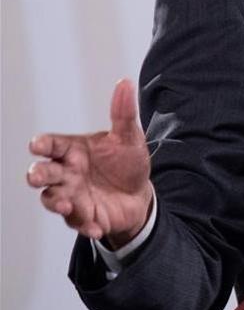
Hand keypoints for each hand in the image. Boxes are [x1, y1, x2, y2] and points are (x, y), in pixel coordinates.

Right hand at [27, 79, 153, 247]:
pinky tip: (96, 226)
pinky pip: (79, 222)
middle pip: (44, 173)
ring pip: (53, 199)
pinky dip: (85, 225)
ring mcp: (72, 195)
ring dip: (56, 202)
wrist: (139, 193)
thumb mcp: (129, 137)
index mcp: (73, 150)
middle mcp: (67, 173)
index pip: (52, 144)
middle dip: (38, 174)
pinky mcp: (83, 216)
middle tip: (37, 176)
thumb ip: (123, 113)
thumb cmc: (126, 162)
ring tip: (67, 204)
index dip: (42, 144)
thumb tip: (125, 83)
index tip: (37, 144)